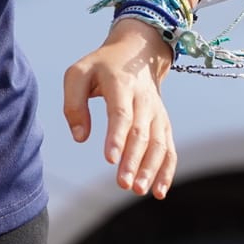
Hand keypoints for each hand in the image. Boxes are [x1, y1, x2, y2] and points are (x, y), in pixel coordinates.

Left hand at [63, 19, 177, 197]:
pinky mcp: (163, 123)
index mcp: (121, 84)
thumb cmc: (101, 66)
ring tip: (137, 190)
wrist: (137, 51)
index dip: (116, 136)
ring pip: (158, 143)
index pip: (121, 113)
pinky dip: (167, 170)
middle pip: (141, 133)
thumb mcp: (78, 73)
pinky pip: (169, 149)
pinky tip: (159, 192)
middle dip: (133, 160)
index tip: (109, 159)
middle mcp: (143, 99)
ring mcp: (156, 112)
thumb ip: (73, 104)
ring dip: (150, 169)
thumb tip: (80, 138)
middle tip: (123, 184)